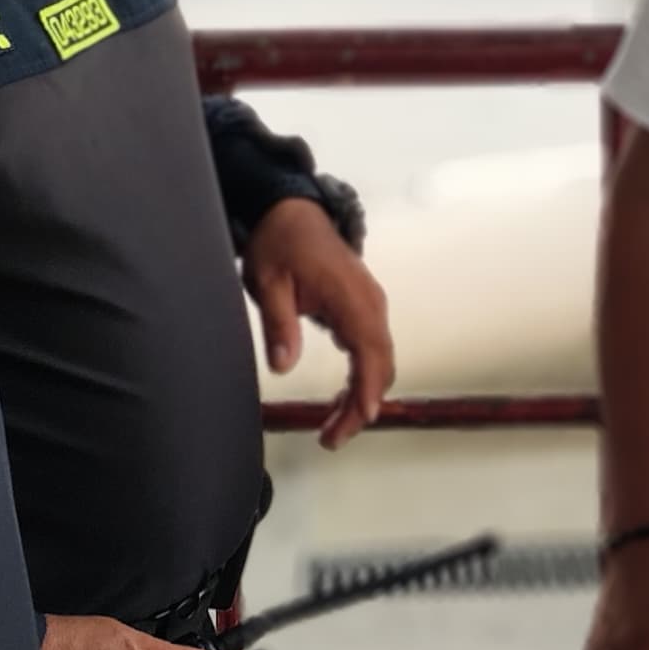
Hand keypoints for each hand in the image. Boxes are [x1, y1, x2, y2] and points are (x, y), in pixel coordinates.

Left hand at [245, 196, 395, 444]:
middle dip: (361, 406)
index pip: (369, 353)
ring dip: (361, 395)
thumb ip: (279, 324)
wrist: (291, 210)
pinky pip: (370, 349)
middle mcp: (370, 303)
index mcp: (350, 298)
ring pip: (378, 360)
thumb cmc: (280, 243)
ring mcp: (370, 305)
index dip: (367, 390)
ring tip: (333, 429)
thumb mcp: (268, 283)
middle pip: (380, 365)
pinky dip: (361, 377)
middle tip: (332, 438)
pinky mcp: (363, 307)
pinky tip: (343, 400)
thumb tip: (282, 366)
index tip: (360, 418)